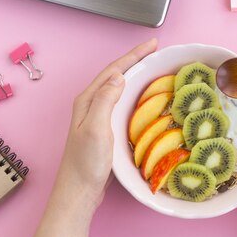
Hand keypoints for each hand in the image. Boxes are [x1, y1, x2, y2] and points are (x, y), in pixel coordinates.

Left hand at [53, 39, 156, 212]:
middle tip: (156, 52)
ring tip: (154, 69)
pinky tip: (145, 98)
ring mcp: (97, 117)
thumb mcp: (95, 129)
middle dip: (136, 60)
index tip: (152, 44)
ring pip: (119, 88)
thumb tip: (119, 76)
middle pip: (116, 75)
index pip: (113, 70)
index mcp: (88, 101)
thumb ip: (105, 100)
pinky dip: (135, 94)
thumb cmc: (86, 163)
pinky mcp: (105, 129)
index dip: (133, 55)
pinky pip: (122, 103)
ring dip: (136, 75)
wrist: (79, 191)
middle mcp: (91, 105)